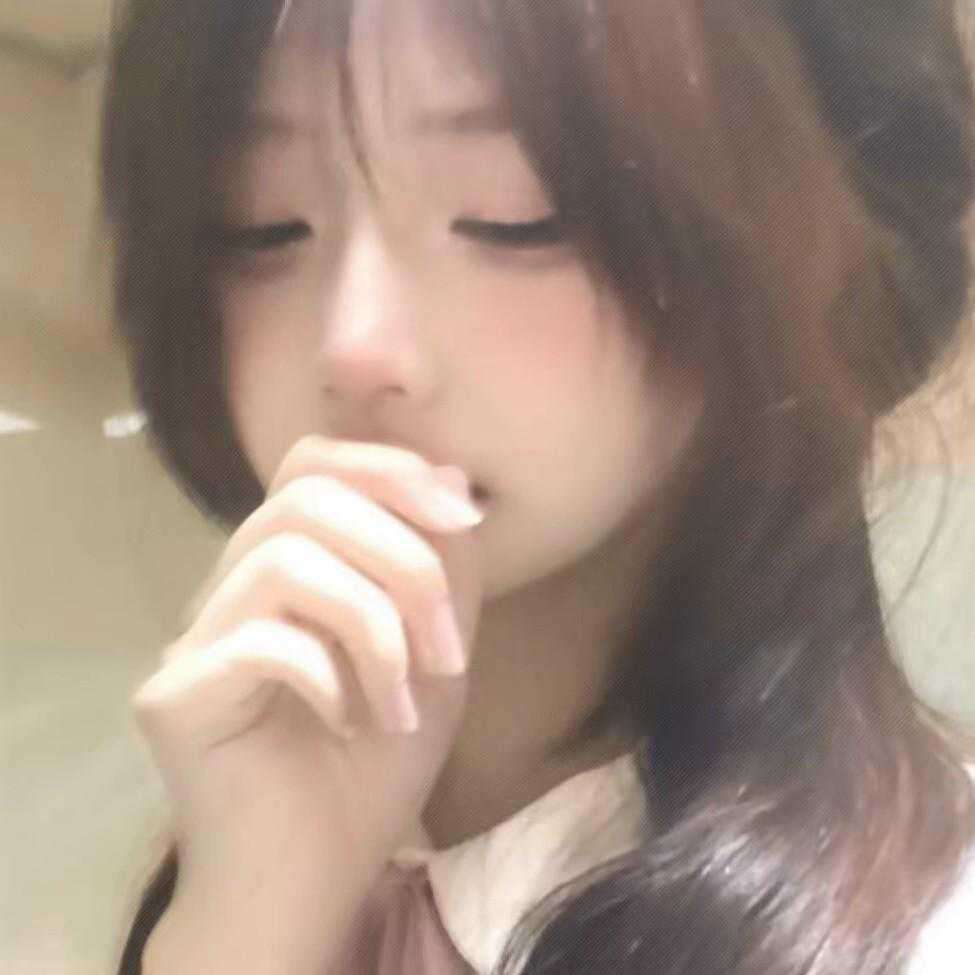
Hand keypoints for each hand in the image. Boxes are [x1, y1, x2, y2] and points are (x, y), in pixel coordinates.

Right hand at [130, 435, 484, 898]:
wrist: (320, 871)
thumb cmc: (375, 762)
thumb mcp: (436, 652)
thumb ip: (444, 567)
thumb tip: (449, 473)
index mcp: (292, 566)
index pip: (313, 465)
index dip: (387, 469)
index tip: (463, 517)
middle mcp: (231, 586)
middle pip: (303, 499)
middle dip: (404, 562)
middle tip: (449, 653)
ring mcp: (195, 637)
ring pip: (281, 560)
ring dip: (375, 628)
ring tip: (404, 703)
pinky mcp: (173, 695)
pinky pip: (257, 641)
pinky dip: (328, 674)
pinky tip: (350, 722)